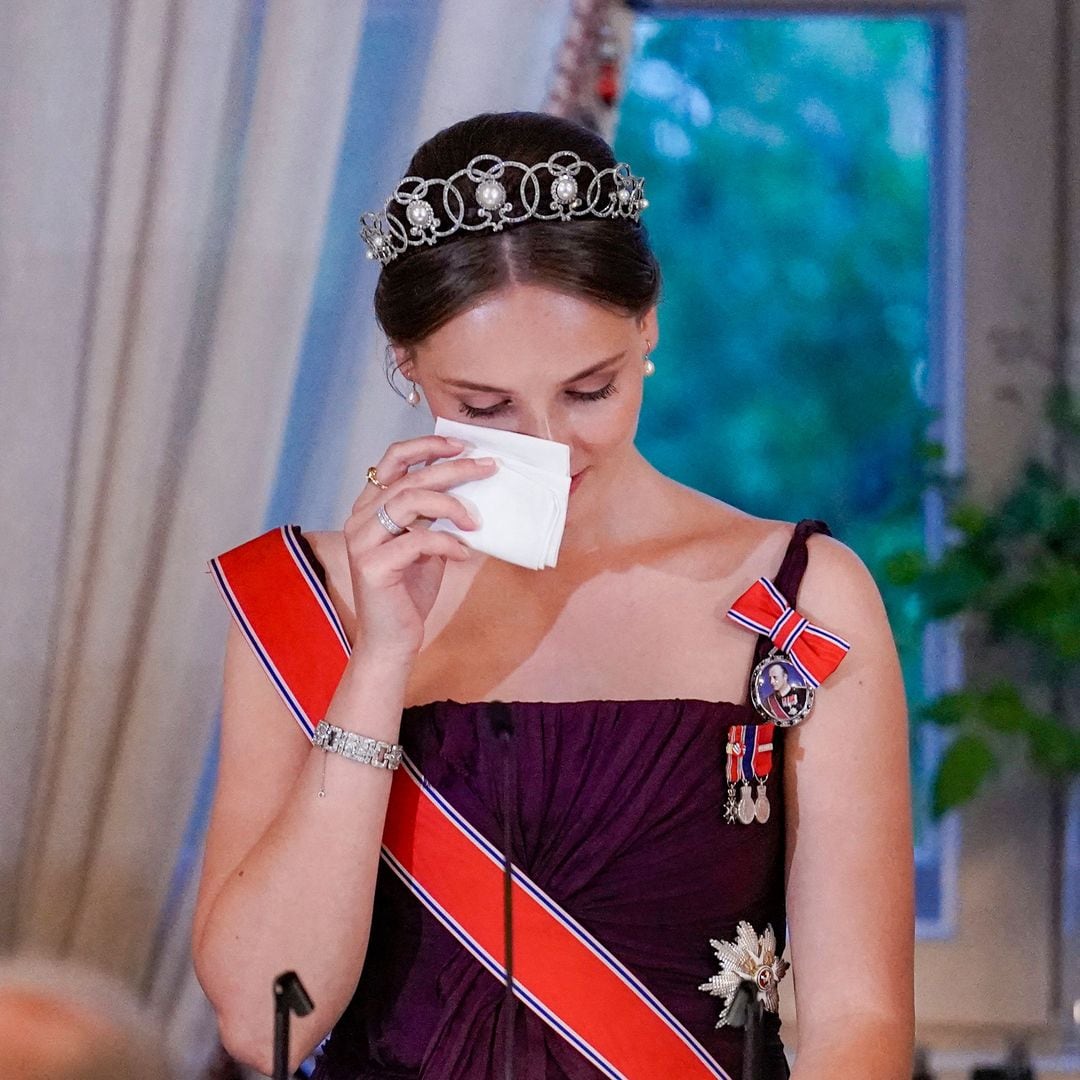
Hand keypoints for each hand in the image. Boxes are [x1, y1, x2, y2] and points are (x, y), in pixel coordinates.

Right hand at [344, 435, 496, 658]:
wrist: (392, 641)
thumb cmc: (409, 592)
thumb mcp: (426, 545)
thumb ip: (435, 517)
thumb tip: (472, 487)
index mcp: (369, 508)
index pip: (394, 459)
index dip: (427, 445)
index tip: (462, 445)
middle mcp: (360, 519)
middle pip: (411, 477)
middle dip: (454, 469)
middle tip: (488, 468)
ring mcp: (362, 541)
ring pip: (411, 500)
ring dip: (452, 505)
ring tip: (476, 521)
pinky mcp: (371, 565)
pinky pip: (419, 540)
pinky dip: (448, 543)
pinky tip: (463, 554)